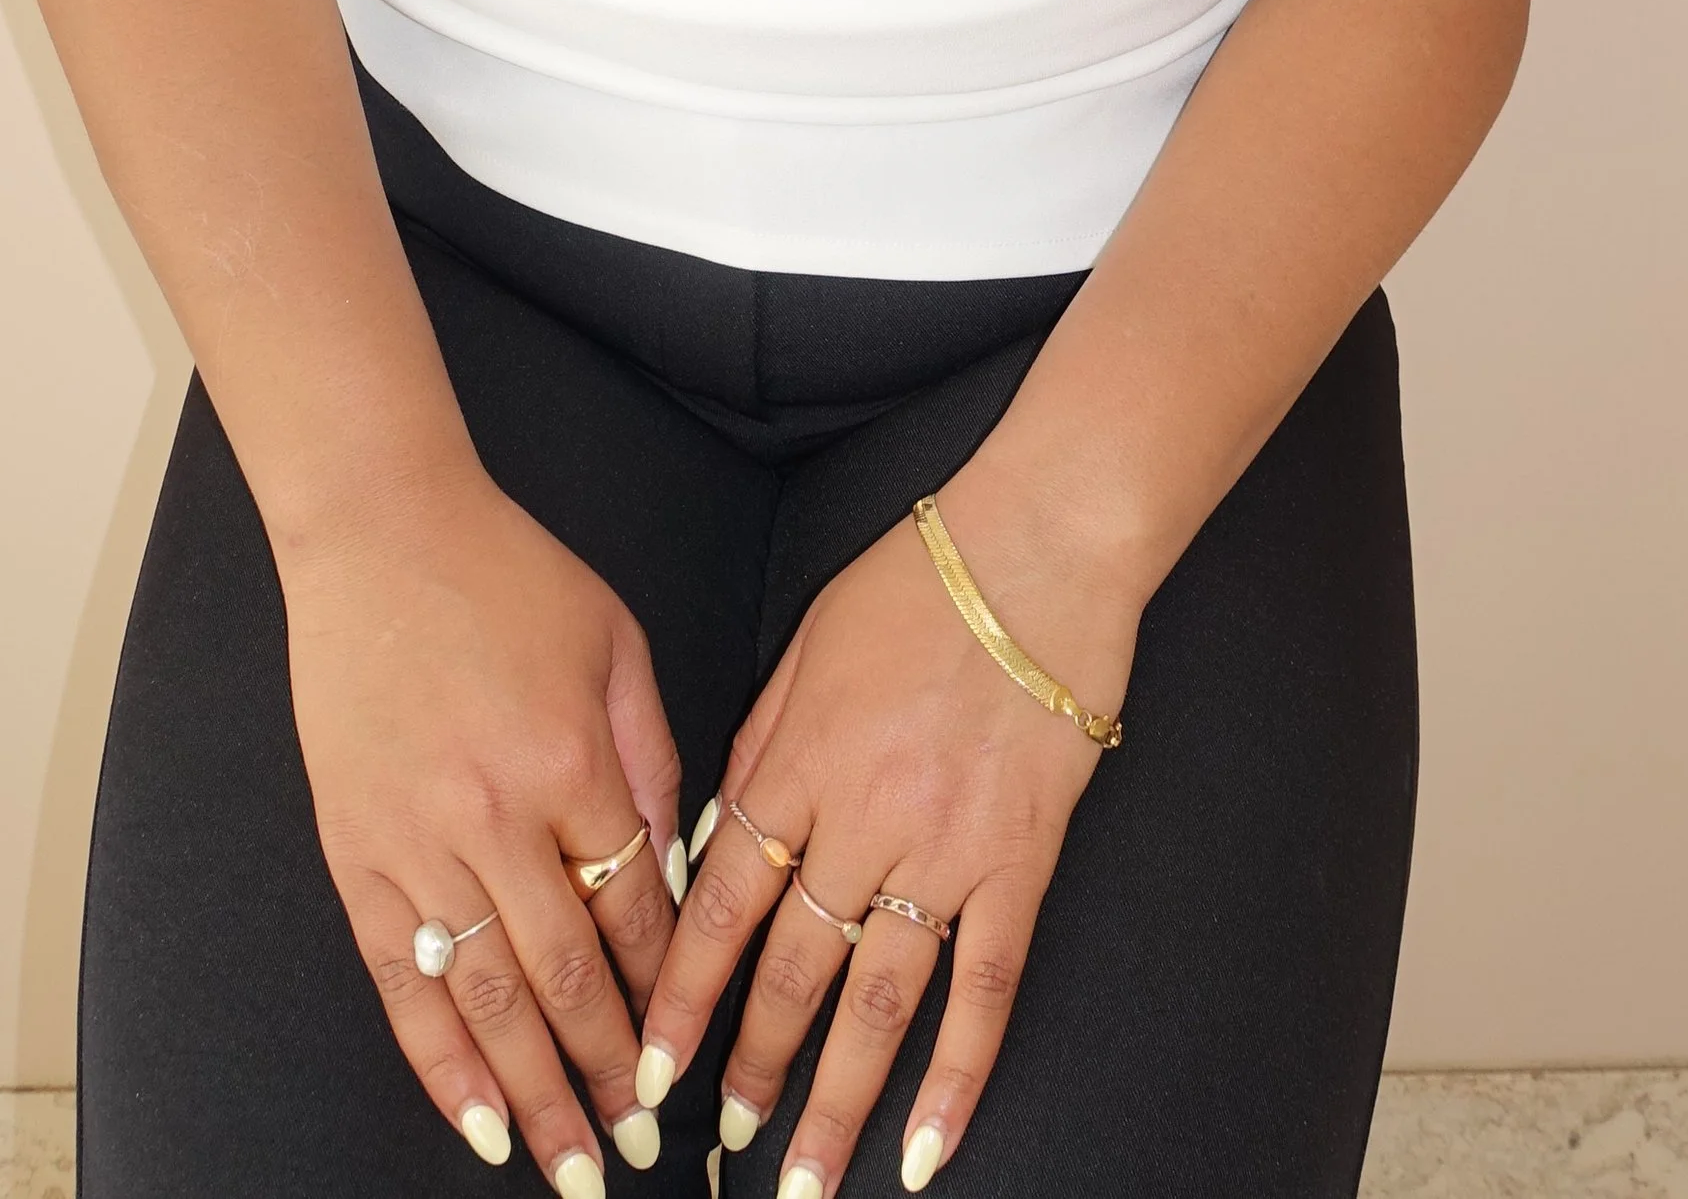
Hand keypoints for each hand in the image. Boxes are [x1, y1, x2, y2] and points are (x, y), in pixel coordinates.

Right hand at [280, 460, 684, 1183]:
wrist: (379, 530)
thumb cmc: (508, 573)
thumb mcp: (616, 643)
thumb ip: (653, 757)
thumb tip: (672, 870)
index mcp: (572, 761)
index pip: (634, 912)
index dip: (666, 993)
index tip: (692, 1054)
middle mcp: (495, 816)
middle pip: (565, 979)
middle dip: (609, 1075)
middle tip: (639, 1152)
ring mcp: (416, 841)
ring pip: (486, 1000)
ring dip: (532, 1096)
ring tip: (569, 1169)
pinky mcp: (355, 852)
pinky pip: (403, 980)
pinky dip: (438, 1060)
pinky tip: (473, 1121)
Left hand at [636, 468, 1135, 1191]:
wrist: (1039, 551)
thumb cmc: (913, 585)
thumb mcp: (804, 649)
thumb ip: (755, 754)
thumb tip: (709, 852)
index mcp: (798, 761)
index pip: (719, 903)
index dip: (680, 995)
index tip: (648, 1066)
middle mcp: (863, 818)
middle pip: (791, 968)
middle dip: (748, 1065)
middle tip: (721, 1141)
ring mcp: (947, 850)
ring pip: (878, 1002)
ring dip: (835, 1099)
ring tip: (802, 1179)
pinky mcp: (1020, 864)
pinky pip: (986, 989)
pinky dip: (958, 1077)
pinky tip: (927, 1148)